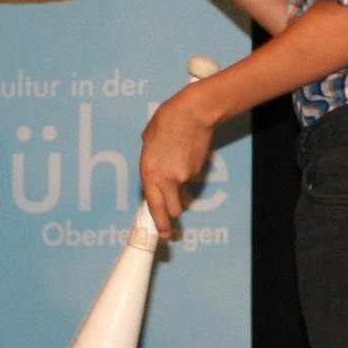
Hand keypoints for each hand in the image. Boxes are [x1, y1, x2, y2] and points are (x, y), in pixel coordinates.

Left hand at [139, 83, 220, 236]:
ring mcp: (185, 176)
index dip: (159, 223)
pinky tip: (185, 153)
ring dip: (180, 184)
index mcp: (149, 172)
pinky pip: (191, 177)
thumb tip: (155, 170)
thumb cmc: (167, 122)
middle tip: (173, 206)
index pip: (154, 206)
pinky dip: (188, 170)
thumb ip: (149, 161)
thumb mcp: (148, 142)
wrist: (194, 112)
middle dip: (173, 210)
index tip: (163, 234)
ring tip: (177, 161)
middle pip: (173, 209)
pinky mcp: (198, 169)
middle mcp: (167, 179)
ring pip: (183, 191)